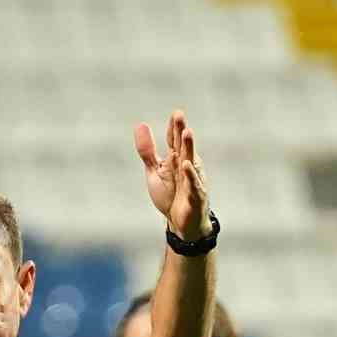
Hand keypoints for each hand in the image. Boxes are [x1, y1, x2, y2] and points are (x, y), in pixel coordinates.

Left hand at [134, 110, 209, 241]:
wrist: (179, 222)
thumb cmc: (169, 195)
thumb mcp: (155, 171)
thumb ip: (147, 151)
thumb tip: (140, 125)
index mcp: (175, 158)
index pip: (174, 140)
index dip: (173, 127)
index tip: (175, 113)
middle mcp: (185, 166)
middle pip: (183, 146)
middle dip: (181, 131)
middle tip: (180, 115)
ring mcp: (191, 180)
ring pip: (190, 161)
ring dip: (189, 147)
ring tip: (187, 132)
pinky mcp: (195, 196)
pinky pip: (193, 184)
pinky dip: (190, 175)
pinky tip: (186, 165)